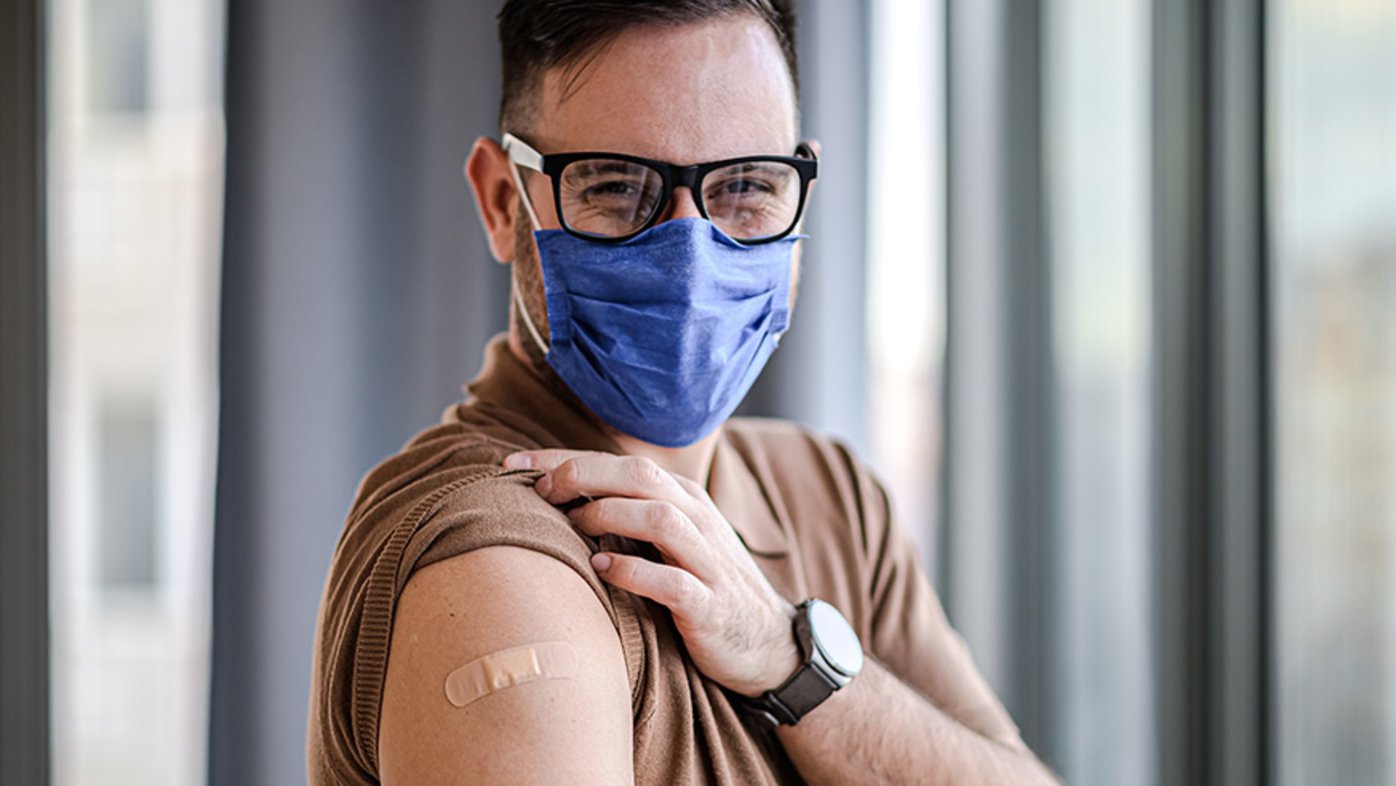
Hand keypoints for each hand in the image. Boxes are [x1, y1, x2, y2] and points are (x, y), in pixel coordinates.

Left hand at [503, 449, 800, 696]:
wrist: (767, 643)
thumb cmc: (703, 588)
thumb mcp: (670, 543)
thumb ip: (628, 517)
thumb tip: (559, 500)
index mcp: (682, 499)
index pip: (620, 463)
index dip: (565, 459)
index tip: (513, 464)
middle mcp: (697, 520)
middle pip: (639, 476)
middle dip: (584, 475)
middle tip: (539, 490)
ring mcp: (707, 561)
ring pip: (659, 518)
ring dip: (608, 515)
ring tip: (570, 524)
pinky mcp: (711, 605)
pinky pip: (673, 582)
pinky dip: (634, 571)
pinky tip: (601, 569)